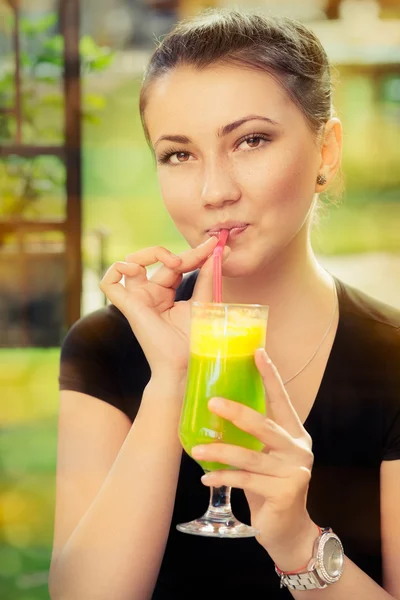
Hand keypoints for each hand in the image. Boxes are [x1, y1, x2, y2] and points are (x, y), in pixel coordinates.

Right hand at [100, 237, 228, 378]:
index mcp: (167, 294)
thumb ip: (207, 277)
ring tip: (174, 262)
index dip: (194, 254)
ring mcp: (137, 299)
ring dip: (150, 253)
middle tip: (204, 252)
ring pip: (131, 262)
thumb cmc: (195, 341)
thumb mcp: (203, 302)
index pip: (176, 265)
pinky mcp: (127, 306)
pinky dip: (118, 268)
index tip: (215, 245)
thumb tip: (218, 252)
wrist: (187, 364)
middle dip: (183, 254)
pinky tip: (138, 268)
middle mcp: (150, 294)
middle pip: (159, 261)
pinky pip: (109, 282)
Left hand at [192, 348, 317, 568]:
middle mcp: (298, 448)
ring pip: (250, 455)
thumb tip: (216, 409)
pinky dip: (223, 477)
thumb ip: (252, 437)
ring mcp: (295, 470)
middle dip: (236, 411)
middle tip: (212, 402)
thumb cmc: (270, 486)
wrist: (288, 530)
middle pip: (263, 424)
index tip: (257, 352)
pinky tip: (206, 476)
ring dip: (220, 450)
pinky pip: (246, 479)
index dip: (270, 376)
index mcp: (294, 433)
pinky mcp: (285, 492)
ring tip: (196, 447)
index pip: (281, 399)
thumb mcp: (264, 456)